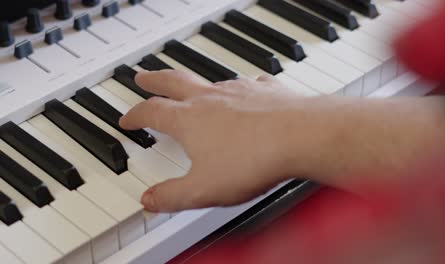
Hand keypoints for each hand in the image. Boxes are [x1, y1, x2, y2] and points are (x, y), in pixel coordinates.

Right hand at [119, 70, 309, 212]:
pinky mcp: (264, 90)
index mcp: (189, 120)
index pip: (152, 112)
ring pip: (208, 81)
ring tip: (191, 86)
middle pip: (173, 82)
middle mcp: (210, 99)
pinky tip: (244, 90)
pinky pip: (246, 83)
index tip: (128, 118)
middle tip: (143, 76)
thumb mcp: (203, 189)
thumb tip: (149, 201)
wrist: (300, 137)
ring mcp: (238, 91)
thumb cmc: (253, 160)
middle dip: (154, 80)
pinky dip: (239, 87)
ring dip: (194, 82)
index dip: (135, 115)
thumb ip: (172, 196)